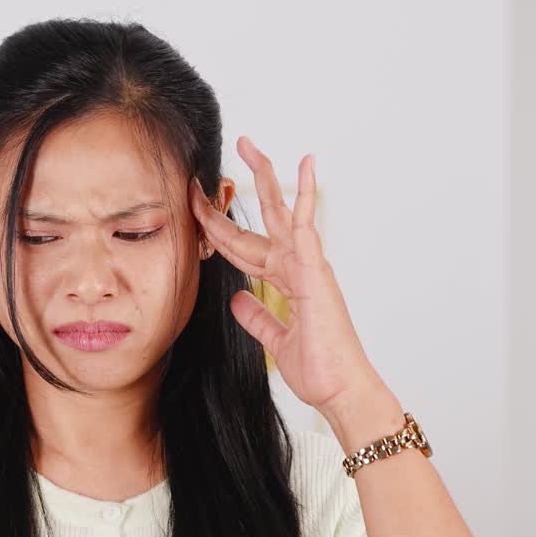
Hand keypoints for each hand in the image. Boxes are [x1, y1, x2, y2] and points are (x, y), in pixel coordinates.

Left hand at [189, 137, 389, 421]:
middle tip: (232, 152)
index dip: (217, 226)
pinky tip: (304, 169)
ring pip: (280, 212)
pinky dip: (304, 197)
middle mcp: (296, 266)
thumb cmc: (318, 368)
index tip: (196, 206)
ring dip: (266, 179)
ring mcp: (307, 265)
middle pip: (261, 218)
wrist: (340, 389)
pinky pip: (307, 227)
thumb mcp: (274, 340)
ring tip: (254, 148)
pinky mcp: (315, 272)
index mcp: (285, 280)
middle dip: (242, 185)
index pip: (243, 245)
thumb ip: (257, 317)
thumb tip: (237, 299)